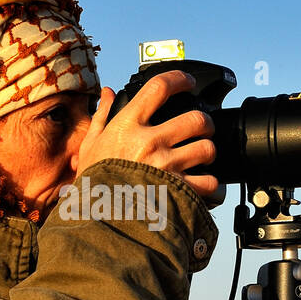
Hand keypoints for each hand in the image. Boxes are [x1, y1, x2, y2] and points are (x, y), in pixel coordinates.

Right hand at [77, 70, 221, 202]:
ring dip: (207, 152)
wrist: (98, 220)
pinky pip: (209, 182)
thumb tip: (107, 93)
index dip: (180, 79)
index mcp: (128, 126)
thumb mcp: (90, 145)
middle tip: (201, 129)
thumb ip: (101, 117)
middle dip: (204, 123)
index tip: (189, 82)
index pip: (158, 88)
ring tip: (201, 157)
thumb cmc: (92, 182)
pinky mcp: (178, 191)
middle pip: (195, 118)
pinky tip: (202, 183)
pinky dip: (210, 184)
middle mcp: (150, 142)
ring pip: (207, 149)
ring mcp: (166, 166)